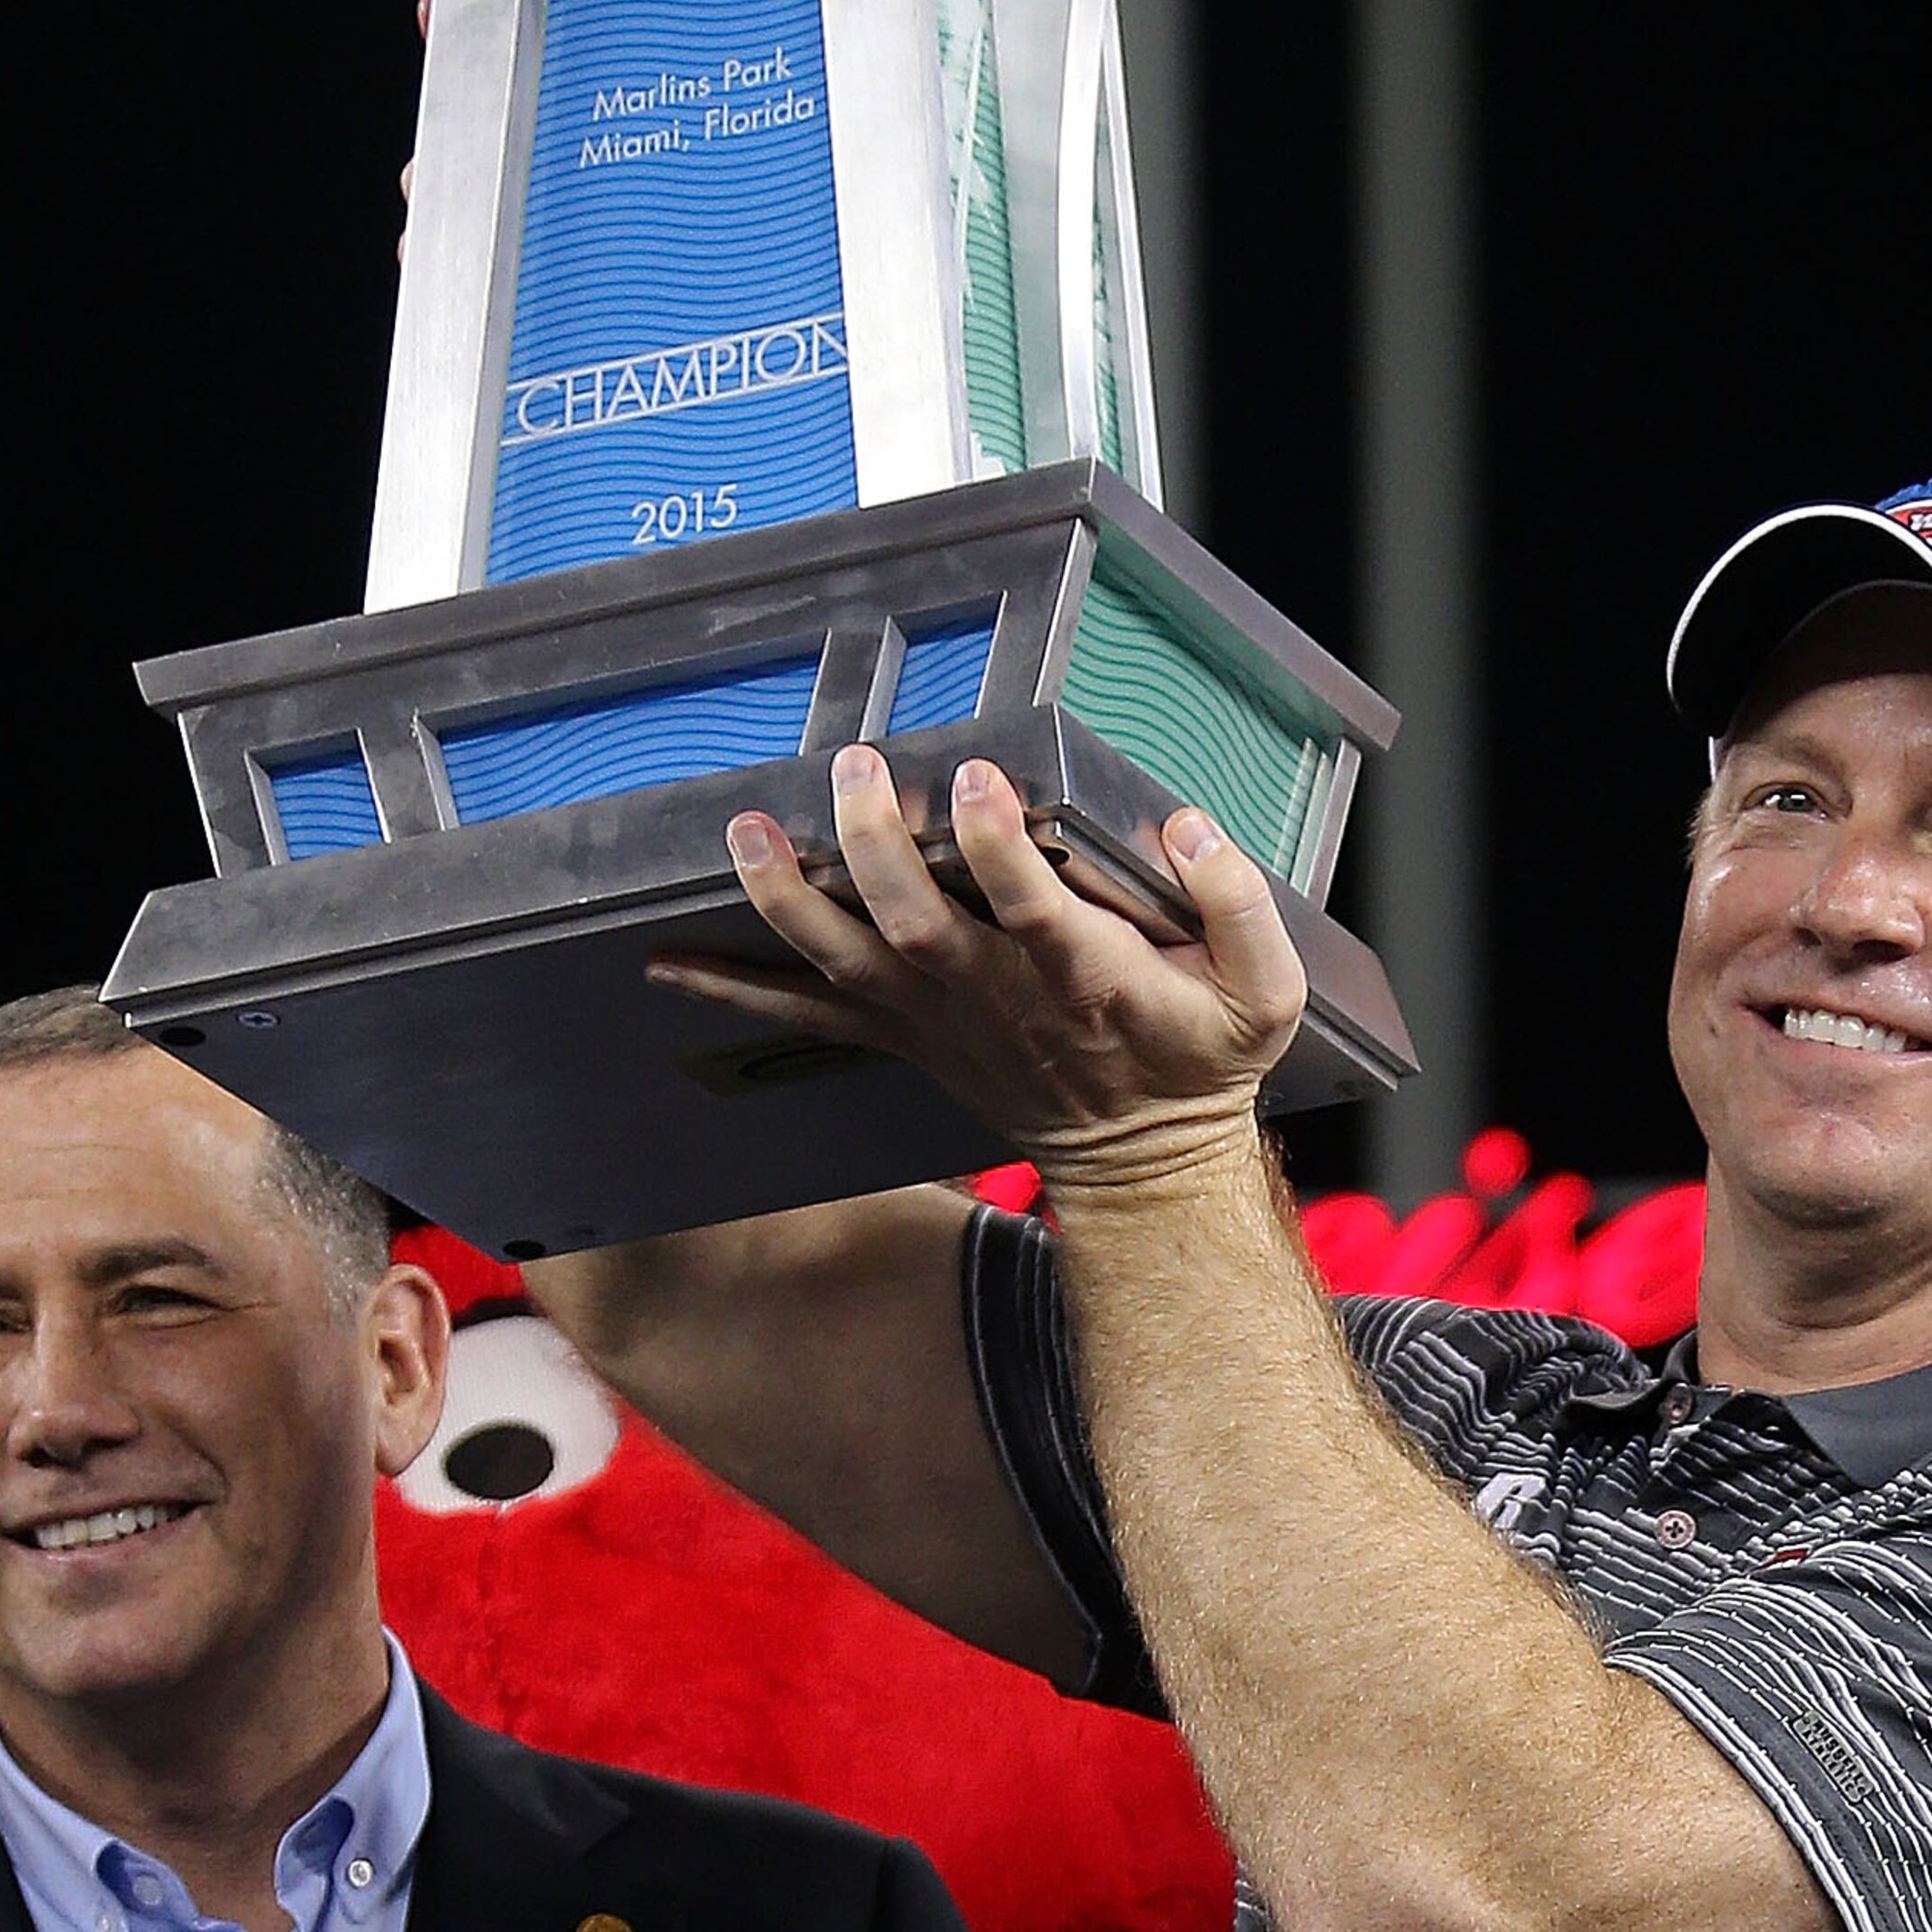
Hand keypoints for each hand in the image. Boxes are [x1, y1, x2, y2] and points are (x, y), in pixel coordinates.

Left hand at [654, 747, 1307, 1183]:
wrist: (1143, 1166)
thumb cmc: (1199, 1060)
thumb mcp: (1265, 993)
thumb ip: (1239, 906)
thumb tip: (1189, 825)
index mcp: (1087, 974)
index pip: (1033, 905)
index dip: (1001, 846)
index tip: (984, 777)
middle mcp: (997, 995)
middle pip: (918, 922)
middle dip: (877, 845)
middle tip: (859, 765)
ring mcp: (938, 1018)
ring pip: (847, 958)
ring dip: (786, 898)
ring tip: (746, 831)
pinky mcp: (903, 1034)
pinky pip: (806, 1012)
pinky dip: (736, 987)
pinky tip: (666, 959)